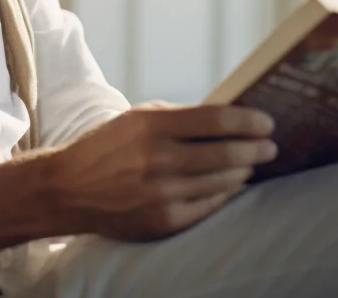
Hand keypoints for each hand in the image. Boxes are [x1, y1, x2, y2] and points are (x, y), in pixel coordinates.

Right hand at [39, 104, 276, 241]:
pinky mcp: (162, 220)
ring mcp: (160, 193)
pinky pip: (208, 206)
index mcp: (150, 125)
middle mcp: (157, 159)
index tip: (267, 122)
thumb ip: (178, 118)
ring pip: (221, 181)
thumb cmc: (106, 147)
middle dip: (255, 148)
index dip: (248, 120)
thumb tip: (227, 118)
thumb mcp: (135, 119)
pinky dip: (223, 193)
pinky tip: (230, 184)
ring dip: (243, 171)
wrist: (68, 189)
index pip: (215, 119)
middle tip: (270, 146)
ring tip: (251, 164)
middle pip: (225, 152)